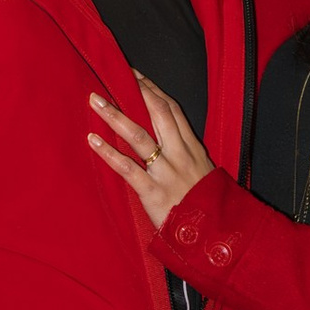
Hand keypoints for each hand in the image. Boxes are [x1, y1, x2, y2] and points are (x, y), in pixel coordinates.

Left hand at [87, 77, 213, 229]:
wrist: (216, 234)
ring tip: (95, 100)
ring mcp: (166, 172)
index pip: (171, 110)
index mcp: (192, 148)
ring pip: (139, 136)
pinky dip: (109, 153)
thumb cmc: (207, 206)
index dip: (152, 90)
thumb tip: (166, 141)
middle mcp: (180, 154)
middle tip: (113, 77)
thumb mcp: (203, 173)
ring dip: (115, 116)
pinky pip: (128, 169)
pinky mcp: (154, 192)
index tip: (135, 75)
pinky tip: (93, 140)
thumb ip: (185, 155)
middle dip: (135, 92)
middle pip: (157, 113)